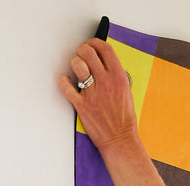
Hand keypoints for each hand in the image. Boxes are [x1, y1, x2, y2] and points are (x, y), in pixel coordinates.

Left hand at [57, 39, 138, 153]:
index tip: (92, 45)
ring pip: (77, 65)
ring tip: (77, 71)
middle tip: (82, 56)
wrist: (120, 140)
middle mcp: (105, 82)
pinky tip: (67, 82)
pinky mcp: (81, 105)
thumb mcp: (126, 91)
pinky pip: (65, 86)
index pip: (105, 49)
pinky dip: (63, 81)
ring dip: (75, 64)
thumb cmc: (124, 119)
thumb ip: (114, 76)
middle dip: (82, 50)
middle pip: (88, 52)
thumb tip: (103, 64)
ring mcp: (92, 93)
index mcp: (118, 77)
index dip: (95, 42)